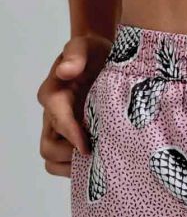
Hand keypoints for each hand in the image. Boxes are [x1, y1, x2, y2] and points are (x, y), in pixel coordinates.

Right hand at [37, 34, 111, 176]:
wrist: (107, 62)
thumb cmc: (96, 55)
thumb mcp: (88, 46)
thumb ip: (76, 53)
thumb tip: (65, 71)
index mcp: (55, 94)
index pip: (57, 120)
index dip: (71, 134)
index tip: (87, 146)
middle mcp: (55, 117)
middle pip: (49, 149)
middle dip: (70, 155)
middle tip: (96, 156)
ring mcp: (64, 132)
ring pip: (54, 160)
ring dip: (73, 166)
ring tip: (98, 164)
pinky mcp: (76, 142)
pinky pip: (67, 165)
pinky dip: (80, 170)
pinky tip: (101, 166)